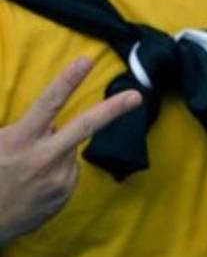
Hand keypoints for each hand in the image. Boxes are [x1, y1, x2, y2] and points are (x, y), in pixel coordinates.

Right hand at [0, 58, 140, 243]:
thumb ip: (19, 130)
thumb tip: (49, 122)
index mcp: (19, 141)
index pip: (47, 104)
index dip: (67, 81)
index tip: (86, 61)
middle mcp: (42, 159)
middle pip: (84, 126)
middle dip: (113, 109)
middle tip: (136, 96)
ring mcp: (56, 179)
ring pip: (68, 151)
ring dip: (55, 151)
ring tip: (26, 170)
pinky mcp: (63, 195)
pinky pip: (67, 172)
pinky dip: (55, 171)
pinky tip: (33, 184)